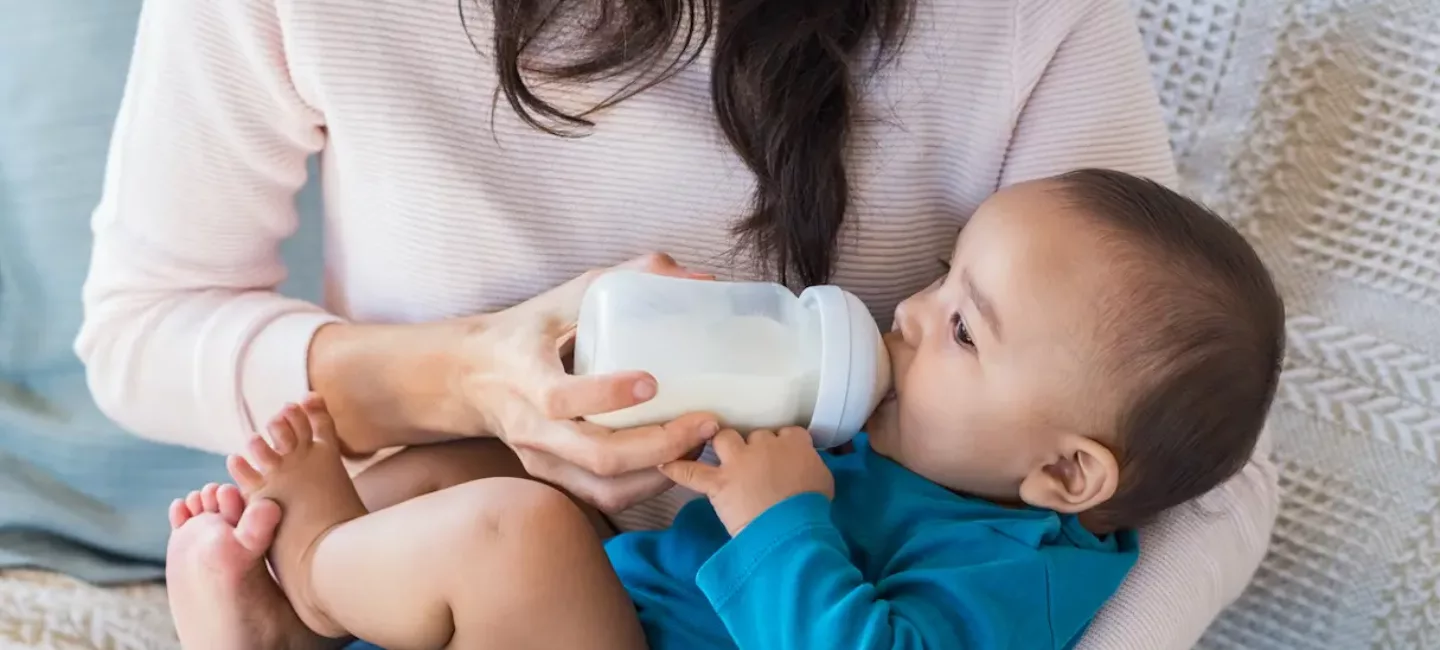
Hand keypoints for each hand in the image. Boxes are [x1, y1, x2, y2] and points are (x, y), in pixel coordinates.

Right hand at [455, 253, 721, 512]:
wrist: (470, 376)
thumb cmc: (528, 331)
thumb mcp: (567, 295)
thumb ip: (629, 277)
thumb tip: (700, 277)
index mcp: (525, 374)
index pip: (559, 398)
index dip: (607, 395)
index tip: (653, 382)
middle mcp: (531, 426)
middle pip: (597, 456)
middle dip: (660, 445)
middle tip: (706, 423)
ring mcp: (541, 459)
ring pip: (606, 487)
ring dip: (661, 472)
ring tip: (699, 444)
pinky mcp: (553, 477)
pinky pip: (605, 496)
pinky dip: (647, 486)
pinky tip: (675, 460)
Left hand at [661, 428, 833, 535]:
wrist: (792, 529)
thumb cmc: (812, 508)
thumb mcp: (823, 480)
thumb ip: (811, 465)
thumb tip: (804, 466)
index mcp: (794, 442)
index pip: (785, 432)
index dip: (781, 444)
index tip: (781, 456)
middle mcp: (764, 444)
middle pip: (754, 434)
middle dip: (753, 446)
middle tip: (755, 464)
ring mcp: (738, 461)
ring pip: (724, 438)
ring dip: (722, 445)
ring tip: (720, 454)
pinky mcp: (719, 482)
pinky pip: (691, 472)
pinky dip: (677, 469)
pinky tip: (664, 465)